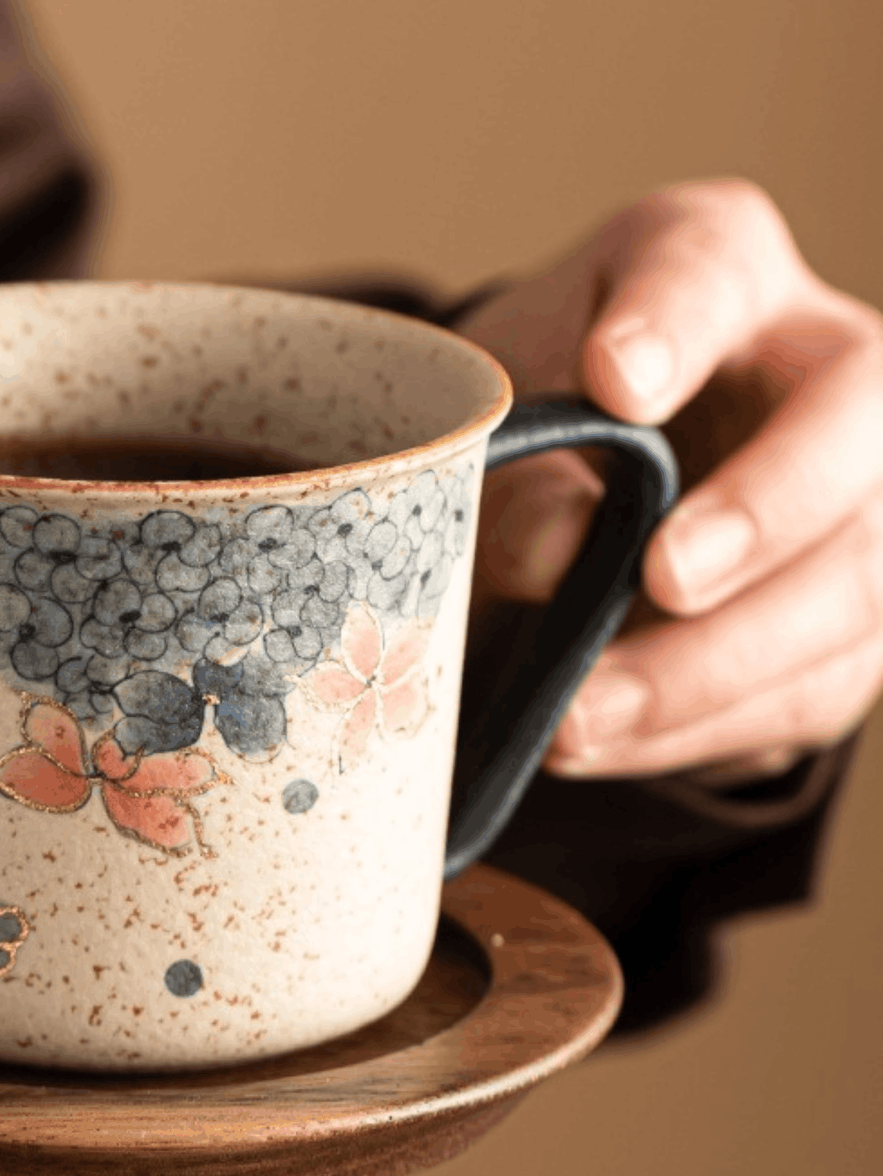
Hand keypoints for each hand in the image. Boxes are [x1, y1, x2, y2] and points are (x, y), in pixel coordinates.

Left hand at [458, 179, 882, 781]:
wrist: (584, 497)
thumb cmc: (536, 430)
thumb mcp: (493, 429)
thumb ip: (513, 478)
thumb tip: (557, 557)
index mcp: (711, 271)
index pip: (711, 272)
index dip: (677, 324)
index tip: (615, 379)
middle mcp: (818, 370)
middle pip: (854, 424)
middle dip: (766, 510)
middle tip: (665, 578)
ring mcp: (859, 500)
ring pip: (855, 585)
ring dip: (713, 667)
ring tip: (579, 717)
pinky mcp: (846, 621)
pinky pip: (805, 689)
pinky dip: (698, 728)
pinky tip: (604, 741)